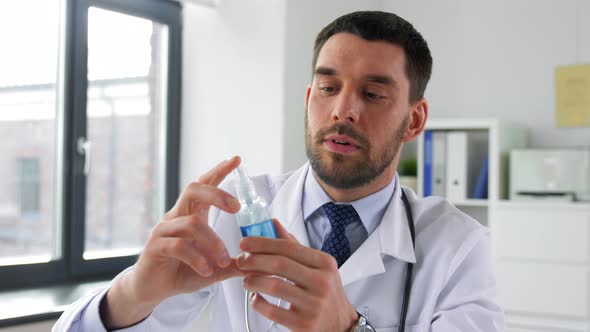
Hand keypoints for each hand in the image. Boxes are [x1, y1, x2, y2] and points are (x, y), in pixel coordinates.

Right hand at [101, 156, 243, 328]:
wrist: (151, 290)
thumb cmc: (182, 273)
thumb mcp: (213, 269)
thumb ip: (232, 263)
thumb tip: (255, 263)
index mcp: (191, 215)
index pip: (204, 186)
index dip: (219, 171)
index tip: (237, 159)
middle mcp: (176, 216)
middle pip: (194, 190)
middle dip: (217, 194)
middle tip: (237, 207)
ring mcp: (164, 230)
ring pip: (191, 223)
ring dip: (213, 242)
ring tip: (223, 260)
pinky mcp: (155, 246)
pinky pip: (179, 245)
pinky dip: (197, 258)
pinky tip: (206, 270)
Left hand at [237, 219, 357, 331]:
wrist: (341, 326)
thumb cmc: (325, 293)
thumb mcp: (318, 268)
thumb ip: (294, 247)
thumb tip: (273, 223)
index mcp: (325, 263)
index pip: (289, 247)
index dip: (263, 243)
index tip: (245, 242)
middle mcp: (322, 282)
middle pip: (280, 264)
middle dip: (254, 260)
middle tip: (241, 261)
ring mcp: (314, 304)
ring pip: (274, 286)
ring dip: (254, 281)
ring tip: (246, 281)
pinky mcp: (304, 324)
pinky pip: (272, 311)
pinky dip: (258, 303)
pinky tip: (255, 299)